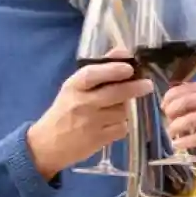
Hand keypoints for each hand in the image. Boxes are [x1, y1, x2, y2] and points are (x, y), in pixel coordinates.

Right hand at [26, 49, 155, 179]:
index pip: (93, 74)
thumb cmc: (64, 111)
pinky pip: (121, 128)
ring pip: (121, 111)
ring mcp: (90, 123)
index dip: (113, 69)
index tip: (129, 67)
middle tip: (147, 85)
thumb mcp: (74, 88)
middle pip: (114, 93)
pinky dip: (122, 125)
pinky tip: (113, 124)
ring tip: (118, 108)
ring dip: (125, 108)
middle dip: (135, 87)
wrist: (48, 144)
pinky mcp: (98, 140)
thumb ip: (98, 70)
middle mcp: (82, 104)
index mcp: (73, 87)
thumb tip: (123, 52)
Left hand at [161, 81, 195, 150]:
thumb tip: (174, 101)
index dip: (172, 95)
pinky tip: (177, 144)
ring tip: (171, 133)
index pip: (190, 87)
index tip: (163, 104)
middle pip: (187, 101)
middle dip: (172, 110)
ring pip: (191, 119)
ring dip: (175, 127)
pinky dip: (185, 141)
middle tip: (167, 119)